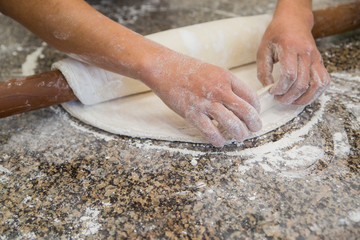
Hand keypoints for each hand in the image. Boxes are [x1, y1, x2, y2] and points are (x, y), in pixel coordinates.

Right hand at [143, 49, 261, 146]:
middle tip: (254, 130)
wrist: (163, 68)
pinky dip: (219, 140)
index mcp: (226, 77)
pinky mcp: (193, 114)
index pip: (251, 96)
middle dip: (254, 125)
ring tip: (240, 138)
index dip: (256, 109)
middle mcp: (220, 90)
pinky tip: (220, 142)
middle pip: (246, 112)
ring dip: (240, 135)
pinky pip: (211, 132)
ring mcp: (206, 103)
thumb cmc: (186, 69)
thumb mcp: (212, 71)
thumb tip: (235, 103)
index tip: (254, 115)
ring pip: (232, 124)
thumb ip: (225, 85)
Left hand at [257, 9, 329, 104]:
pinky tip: (303, 96)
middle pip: (302, 83)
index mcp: (290, 48)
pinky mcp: (320, 62)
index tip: (271, 91)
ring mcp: (316, 58)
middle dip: (288, 97)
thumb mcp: (263, 50)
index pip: (289, 75)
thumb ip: (263, 70)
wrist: (293, 21)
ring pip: (316, 85)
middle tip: (278, 98)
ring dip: (303, 99)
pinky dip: (315, 93)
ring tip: (291, 101)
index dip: (280, 88)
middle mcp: (306, 53)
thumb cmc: (276, 35)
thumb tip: (268, 88)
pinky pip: (324, 82)